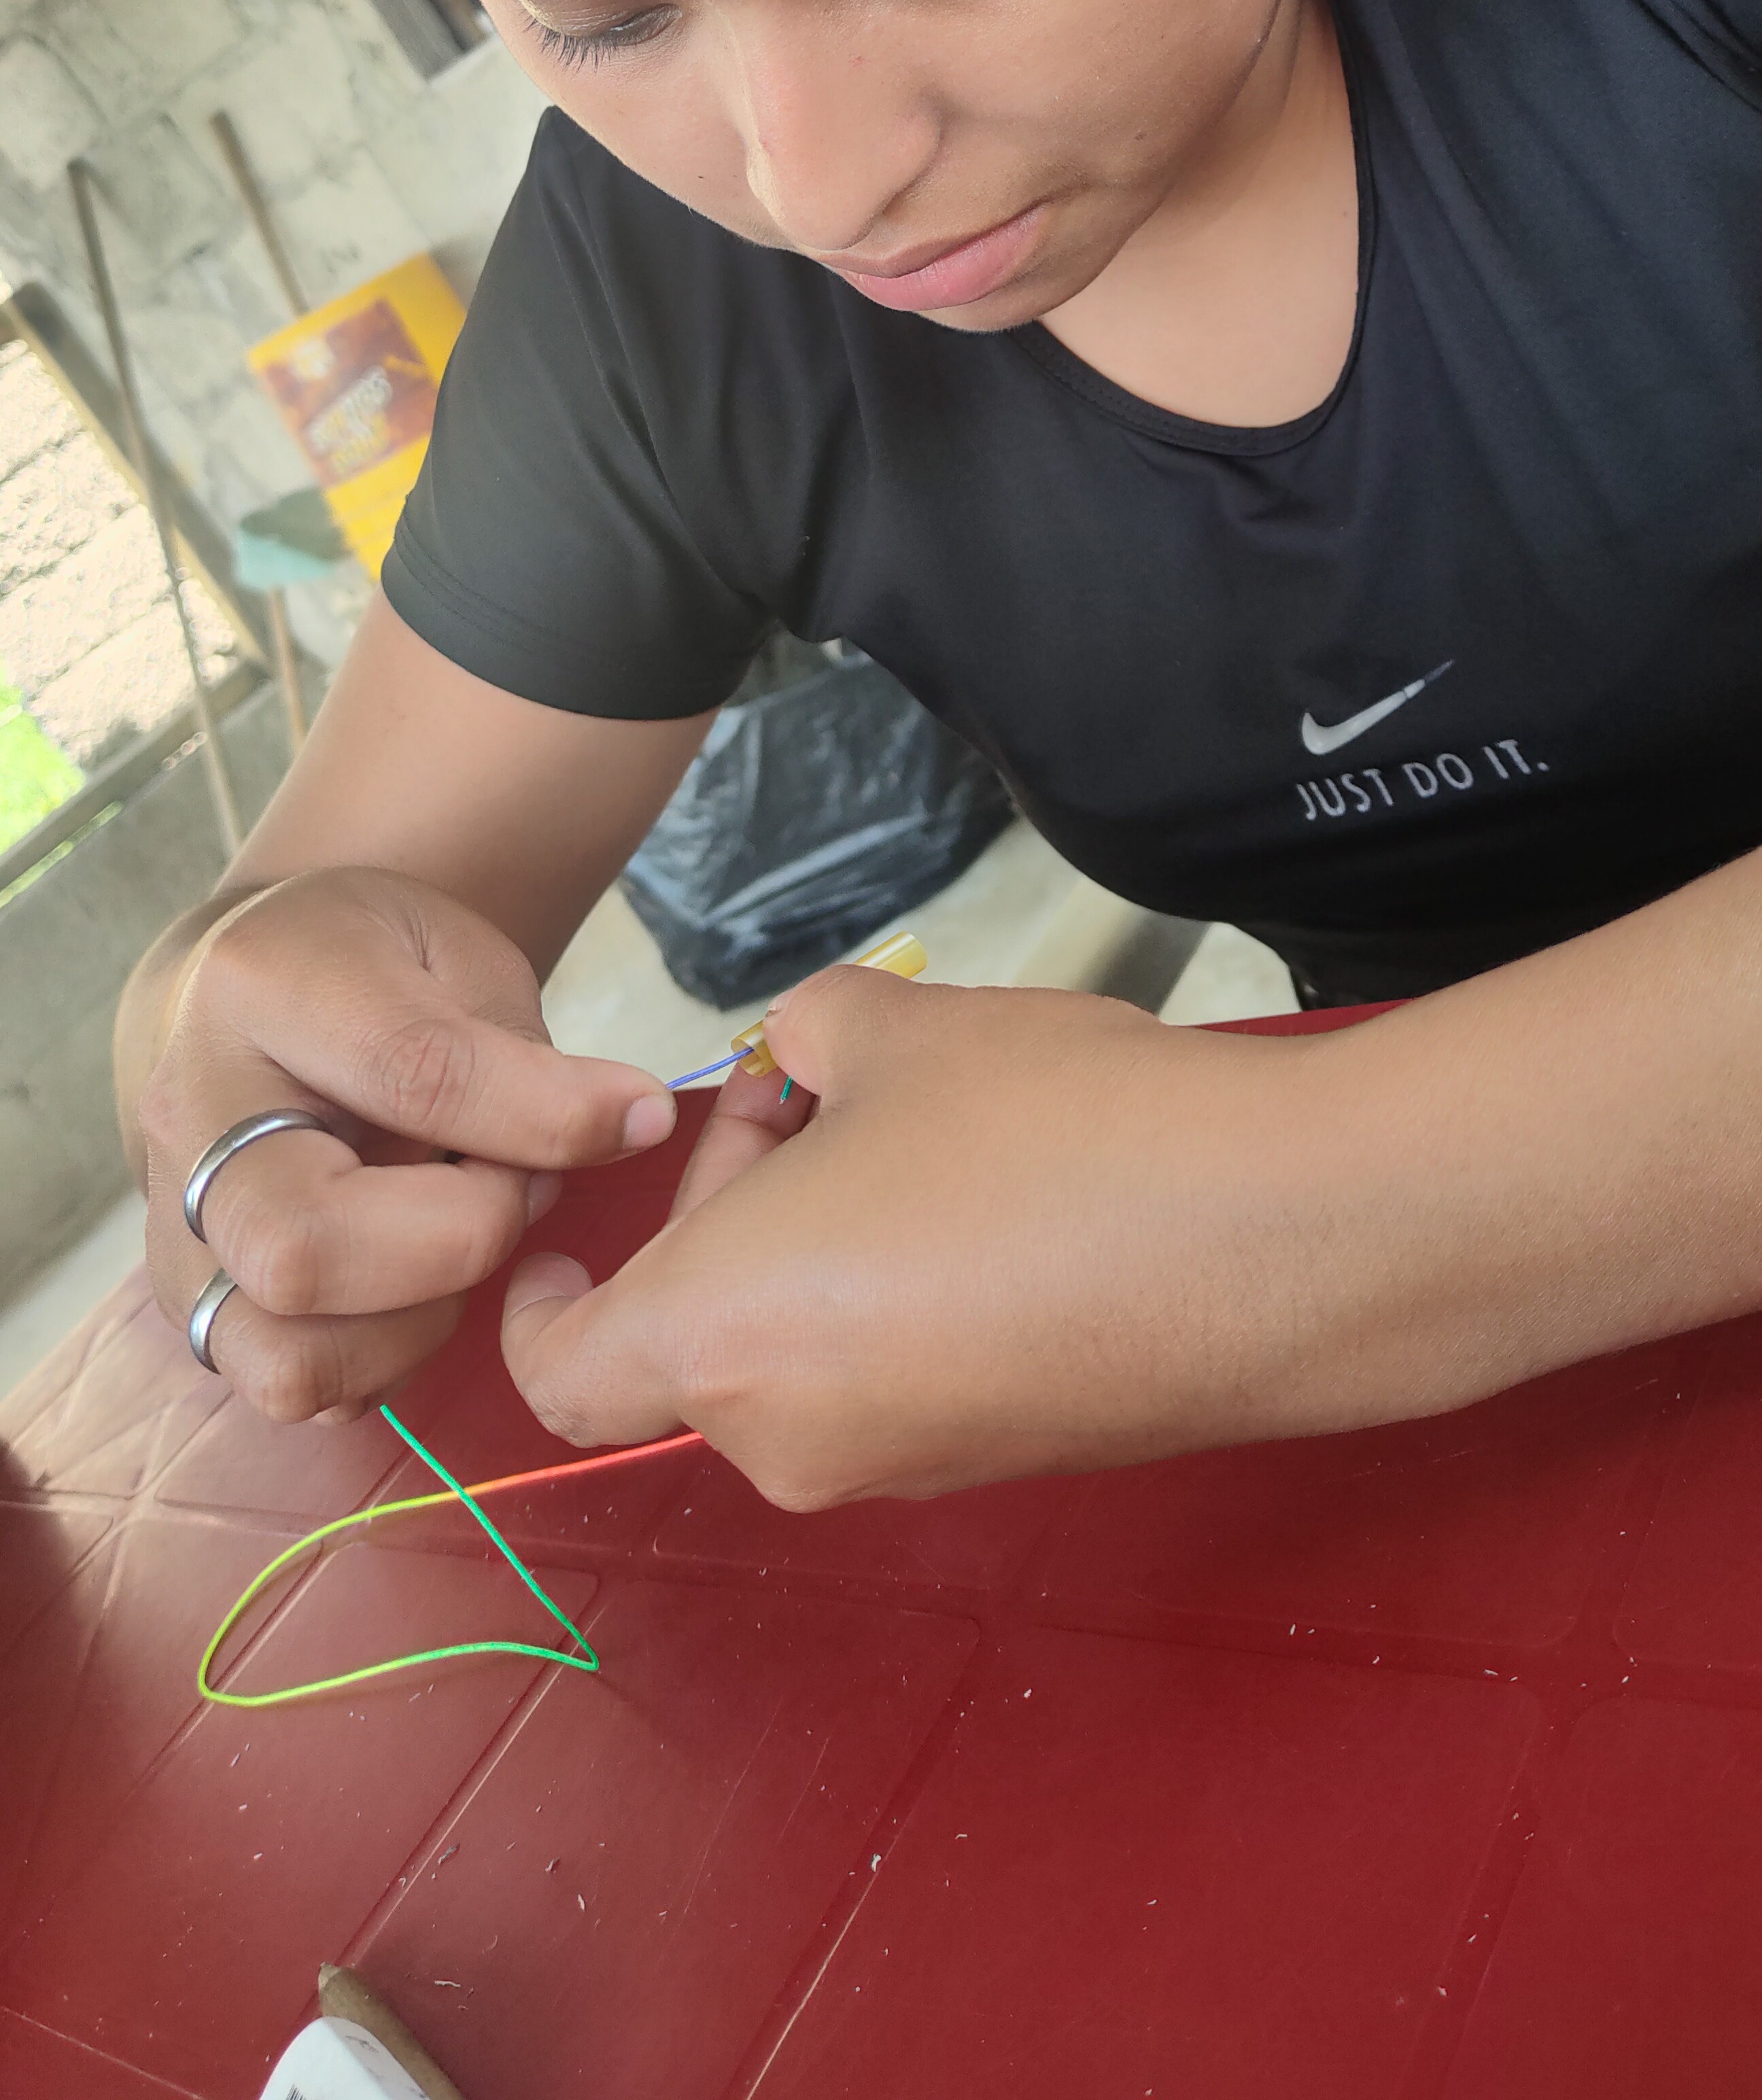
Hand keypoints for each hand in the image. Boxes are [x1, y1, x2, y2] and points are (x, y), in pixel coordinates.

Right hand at [139, 867, 675, 1422]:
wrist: (250, 997)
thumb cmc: (373, 972)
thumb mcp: (462, 961)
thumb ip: (529, 1057)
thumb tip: (633, 1128)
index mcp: (265, 982)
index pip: (413, 1074)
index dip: (547, 1115)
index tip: (640, 1116)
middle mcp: (188, 1114)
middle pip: (303, 1249)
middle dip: (457, 1241)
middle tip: (512, 1187)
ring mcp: (168, 1226)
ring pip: (288, 1354)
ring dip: (417, 1322)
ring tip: (454, 1240)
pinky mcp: (189, 1308)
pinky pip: (292, 1386)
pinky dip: (379, 1356)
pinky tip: (411, 1283)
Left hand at [501, 967, 1263, 1507]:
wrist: (1272, 1242)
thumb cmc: (1047, 1129)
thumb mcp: (895, 1028)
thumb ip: (806, 1038)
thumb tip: (804, 1070)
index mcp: (721, 1338)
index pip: (563, 1374)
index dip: (537, 1307)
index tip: (564, 1234)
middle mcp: (791, 1437)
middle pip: (696, 1338)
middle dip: (730, 1209)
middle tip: (813, 1093)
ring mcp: (904, 1465)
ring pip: (800, 1353)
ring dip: (819, 1246)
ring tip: (924, 1125)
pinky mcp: (1002, 1461)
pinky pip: (896, 1376)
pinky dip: (898, 1293)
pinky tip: (999, 1192)